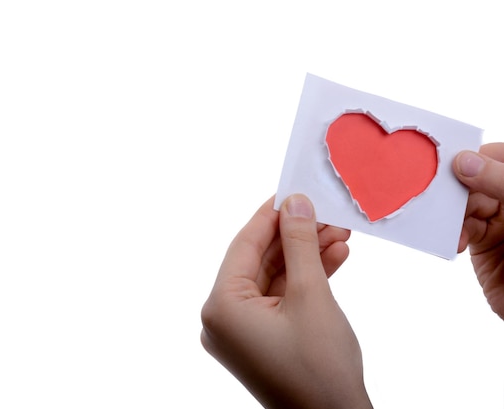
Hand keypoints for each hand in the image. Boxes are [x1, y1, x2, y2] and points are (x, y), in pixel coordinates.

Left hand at [200, 194, 371, 407]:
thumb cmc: (320, 370)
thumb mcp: (312, 295)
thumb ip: (300, 244)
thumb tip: (296, 203)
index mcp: (220, 308)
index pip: (244, 245)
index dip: (271, 215)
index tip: (292, 190)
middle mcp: (222, 319)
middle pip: (260, 260)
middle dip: (296, 235)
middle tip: (325, 212)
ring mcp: (241, 331)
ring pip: (273, 278)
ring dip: (306, 255)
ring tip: (338, 232)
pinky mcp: (261, 338)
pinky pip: (280, 298)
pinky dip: (305, 279)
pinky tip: (334, 257)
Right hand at [454, 143, 503, 318]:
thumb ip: (502, 182)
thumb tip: (465, 161)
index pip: (498, 156)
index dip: (475, 157)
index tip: (451, 163)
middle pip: (474, 178)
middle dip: (456, 187)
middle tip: (439, 196)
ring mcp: (499, 220)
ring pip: (462, 203)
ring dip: (449, 213)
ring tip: (450, 226)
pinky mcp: (483, 243)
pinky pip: (459, 228)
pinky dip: (450, 233)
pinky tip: (456, 244)